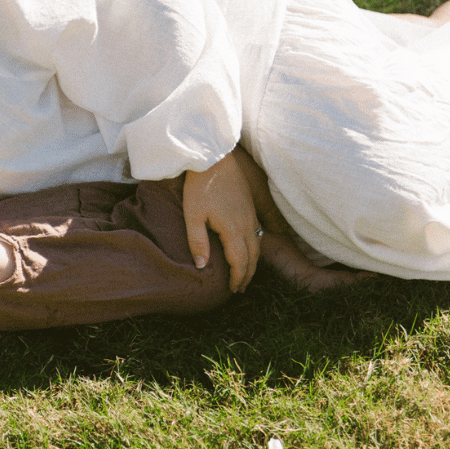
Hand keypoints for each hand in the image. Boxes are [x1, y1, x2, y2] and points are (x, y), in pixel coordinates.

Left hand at [183, 151, 260, 292]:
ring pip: (257, 245)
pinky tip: (247, 248)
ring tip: (244, 273)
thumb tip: (202, 267)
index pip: (239, 261)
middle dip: (247, 274)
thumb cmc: (199, 186)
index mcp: (233, 229)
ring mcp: (251, 214)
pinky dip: (254, 247)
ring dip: (253, 262)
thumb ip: (197, 242)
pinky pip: (257, 232)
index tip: (232, 290)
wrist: (213, 158)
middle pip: (252, 256)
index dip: (237, 278)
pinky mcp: (250, 205)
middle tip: (239, 288)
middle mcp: (247, 224)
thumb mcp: (192, 215)